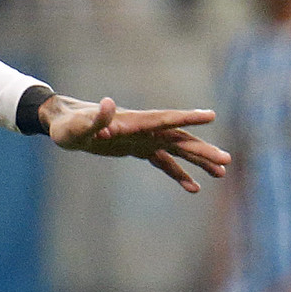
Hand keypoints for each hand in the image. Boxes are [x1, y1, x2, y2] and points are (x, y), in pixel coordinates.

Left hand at [41, 94, 230, 192]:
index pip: (165, 119)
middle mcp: (144, 129)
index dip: (186, 118)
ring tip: (221, 174)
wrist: (64, 126)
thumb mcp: (78, 126)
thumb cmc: (69, 126)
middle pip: (179, 139)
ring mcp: (143, 139)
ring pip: (177, 151)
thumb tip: (107, 103)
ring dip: (198, 161)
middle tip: (226, 160)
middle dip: (202, 149)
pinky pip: (164, 162)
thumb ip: (95, 118)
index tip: (210, 115)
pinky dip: (179, 173)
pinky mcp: (138, 149)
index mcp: (134, 122)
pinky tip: (194, 187)